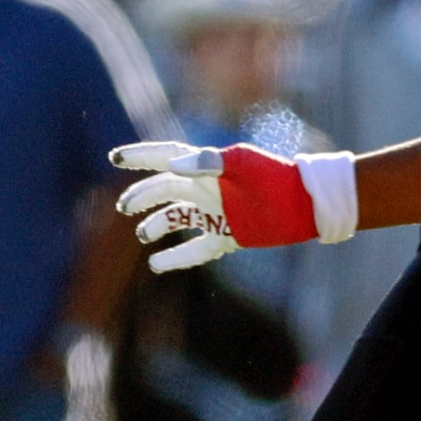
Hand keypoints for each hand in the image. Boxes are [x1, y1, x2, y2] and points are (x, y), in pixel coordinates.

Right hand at [113, 140, 351, 272]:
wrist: (306, 204)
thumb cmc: (275, 177)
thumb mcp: (243, 163)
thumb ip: (207, 161)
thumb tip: (171, 166)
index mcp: (207, 167)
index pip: (165, 157)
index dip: (140, 156)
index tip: (115, 158)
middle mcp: (207, 189)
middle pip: (164, 190)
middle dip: (141, 197)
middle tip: (124, 208)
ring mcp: (216, 214)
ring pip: (176, 219)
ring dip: (156, 225)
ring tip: (143, 234)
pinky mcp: (226, 237)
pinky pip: (195, 249)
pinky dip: (176, 257)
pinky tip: (157, 264)